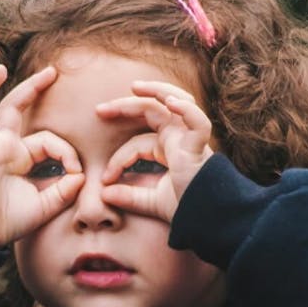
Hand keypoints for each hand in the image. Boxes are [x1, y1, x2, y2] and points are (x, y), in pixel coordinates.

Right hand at [0, 64, 84, 246]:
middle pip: (15, 108)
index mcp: (19, 157)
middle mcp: (1, 147)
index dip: (66, 153)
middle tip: (52, 71)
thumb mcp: (44, 206)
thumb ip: (64, 191)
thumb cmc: (8, 222)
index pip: (47, 140)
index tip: (78, 173)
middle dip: (33, 89)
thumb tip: (80, 176)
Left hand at [95, 80, 214, 221]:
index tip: (105, 179)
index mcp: (169, 148)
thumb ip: (129, 197)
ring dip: (156, 91)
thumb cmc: (187, 208)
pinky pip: (197, 121)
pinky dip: (186, 109)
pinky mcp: (199, 146)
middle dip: (125, 106)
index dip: (118, 159)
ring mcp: (190, 138)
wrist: (208, 219)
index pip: (137, 143)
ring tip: (135, 87)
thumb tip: (103, 194)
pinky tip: (169, 102)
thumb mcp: (152, 202)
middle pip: (152, 111)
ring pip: (176, 102)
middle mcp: (179, 138)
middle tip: (99, 110)